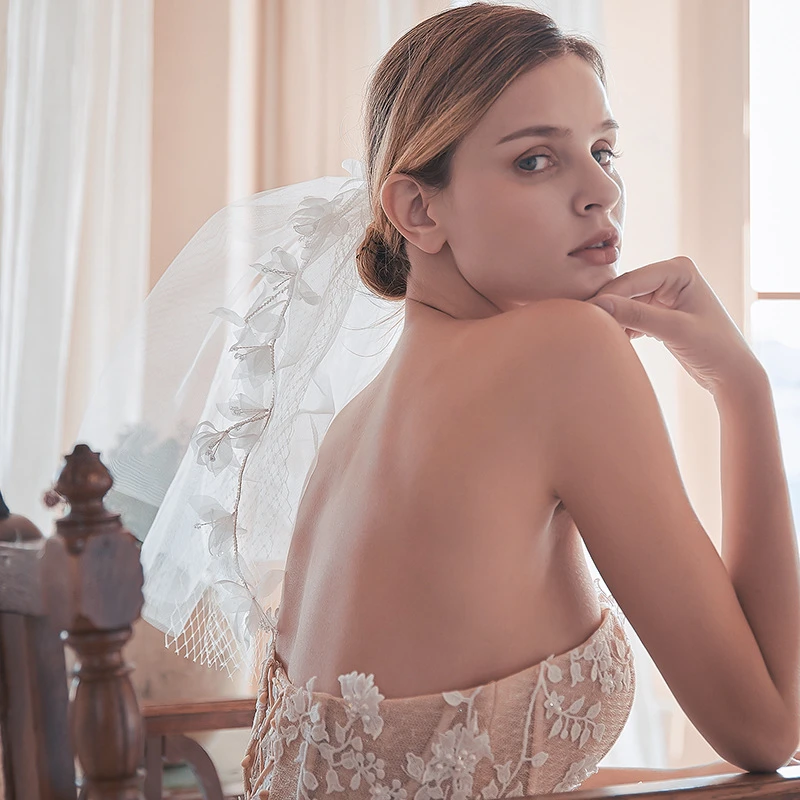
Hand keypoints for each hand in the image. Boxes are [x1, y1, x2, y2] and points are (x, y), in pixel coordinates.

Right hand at [586, 256, 762, 395]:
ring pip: (624, 304)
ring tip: (594, 336)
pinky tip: (613, 341)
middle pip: (624, 290)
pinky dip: (620, 328)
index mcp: (678, 269)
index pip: (631, 280)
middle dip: (606, 308)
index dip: (606, 297)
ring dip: (612, 320)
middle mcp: (670, 276)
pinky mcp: (658, 312)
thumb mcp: (675, 331)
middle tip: (581, 327)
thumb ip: (637, 316)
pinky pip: (629, 315)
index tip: (582, 315)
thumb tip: (599, 305)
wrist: (732, 374)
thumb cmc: (715, 349)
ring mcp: (663, 294)